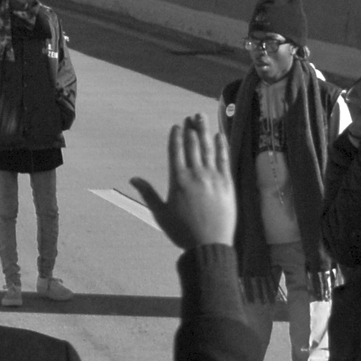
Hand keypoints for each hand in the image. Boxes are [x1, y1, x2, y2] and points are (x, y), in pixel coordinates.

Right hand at [130, 113, 235, 250]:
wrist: (209, 245)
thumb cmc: (182, 232)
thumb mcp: (160, 213)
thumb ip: (148, 193)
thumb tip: (133, 178)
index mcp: (178, 180)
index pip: (176, 151)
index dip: (176, 136)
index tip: (177, 125)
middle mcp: (195, 175)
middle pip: (193, 145)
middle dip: (192, 128)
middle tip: (192, 115)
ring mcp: (213, 178)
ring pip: (209, 148)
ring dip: (205, 131)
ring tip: (203, 118)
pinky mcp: (227, 183)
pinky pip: (224, 160)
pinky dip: (222, 146)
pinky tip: (220, 136)